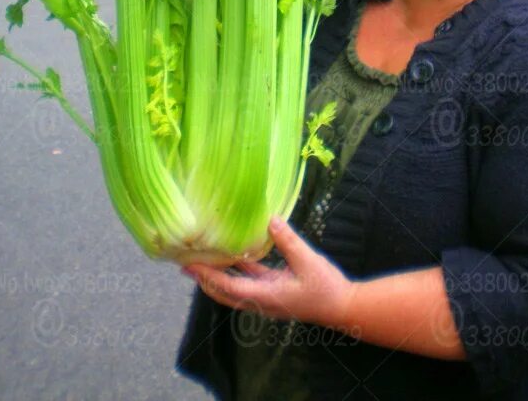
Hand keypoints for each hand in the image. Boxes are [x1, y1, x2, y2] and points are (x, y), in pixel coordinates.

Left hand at [183, 217, 353, 328]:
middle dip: (205, 279)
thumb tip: (270, 219)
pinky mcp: (275, 290)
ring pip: (235, 288)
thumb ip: (288, 241)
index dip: (208, 276)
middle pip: (225, 293)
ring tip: (202, 260)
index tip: (190, 266)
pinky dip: (237, 270)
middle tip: (185, 264)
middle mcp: (261, 300)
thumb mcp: (307, 261)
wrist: (342, 307)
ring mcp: (267, 296)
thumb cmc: (325, 287)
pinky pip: (249, 281)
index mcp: (266, 296)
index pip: (229, 287)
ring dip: (217, 276)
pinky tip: (233, 254)